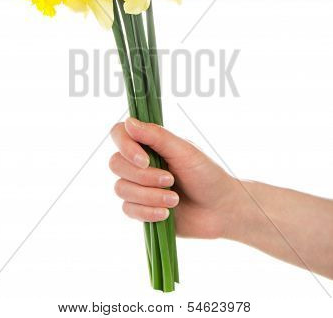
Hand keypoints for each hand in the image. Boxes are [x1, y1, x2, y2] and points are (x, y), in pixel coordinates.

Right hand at [109, 117, 238, 238]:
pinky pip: (128, 209)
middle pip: (115, 164)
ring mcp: (138, 186)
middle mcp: (139, 162)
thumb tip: (128, 122)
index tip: (144, 159)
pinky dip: (148, 212)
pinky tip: (166, 214)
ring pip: (121, 188)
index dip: (125, 146)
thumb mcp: (184, 151)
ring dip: (149, 195)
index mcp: (149, 143)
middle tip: (171, 180)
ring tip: (174, 199)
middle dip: (143, 176)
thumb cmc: (206, 175)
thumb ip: (156, 136)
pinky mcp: (140, 208)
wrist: (221, 211)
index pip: (119, 134)